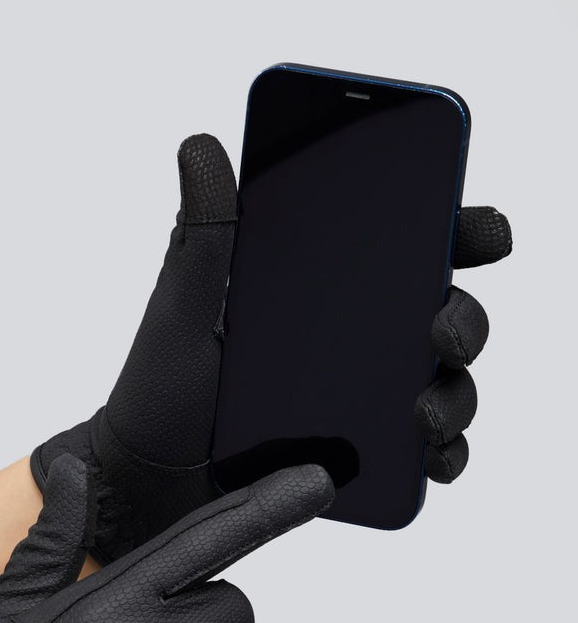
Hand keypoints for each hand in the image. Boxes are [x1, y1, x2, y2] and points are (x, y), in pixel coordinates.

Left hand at [32, 135, 511, 562]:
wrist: (146, 476)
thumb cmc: (160, 389)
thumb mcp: (180, 308)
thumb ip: (202, 236)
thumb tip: (200, 146)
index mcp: (317, 289)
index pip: (401, 247)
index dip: (454, 231)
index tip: (477, 232)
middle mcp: (351, 339)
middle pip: (440, 314)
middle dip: (464, 318)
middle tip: (441, 330)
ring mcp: (360, 398)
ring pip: (444, 383)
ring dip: (457, 393)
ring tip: (426, 412)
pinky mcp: (358, 454)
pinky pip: (420, 451)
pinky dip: (441, 453)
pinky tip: (432, 457)